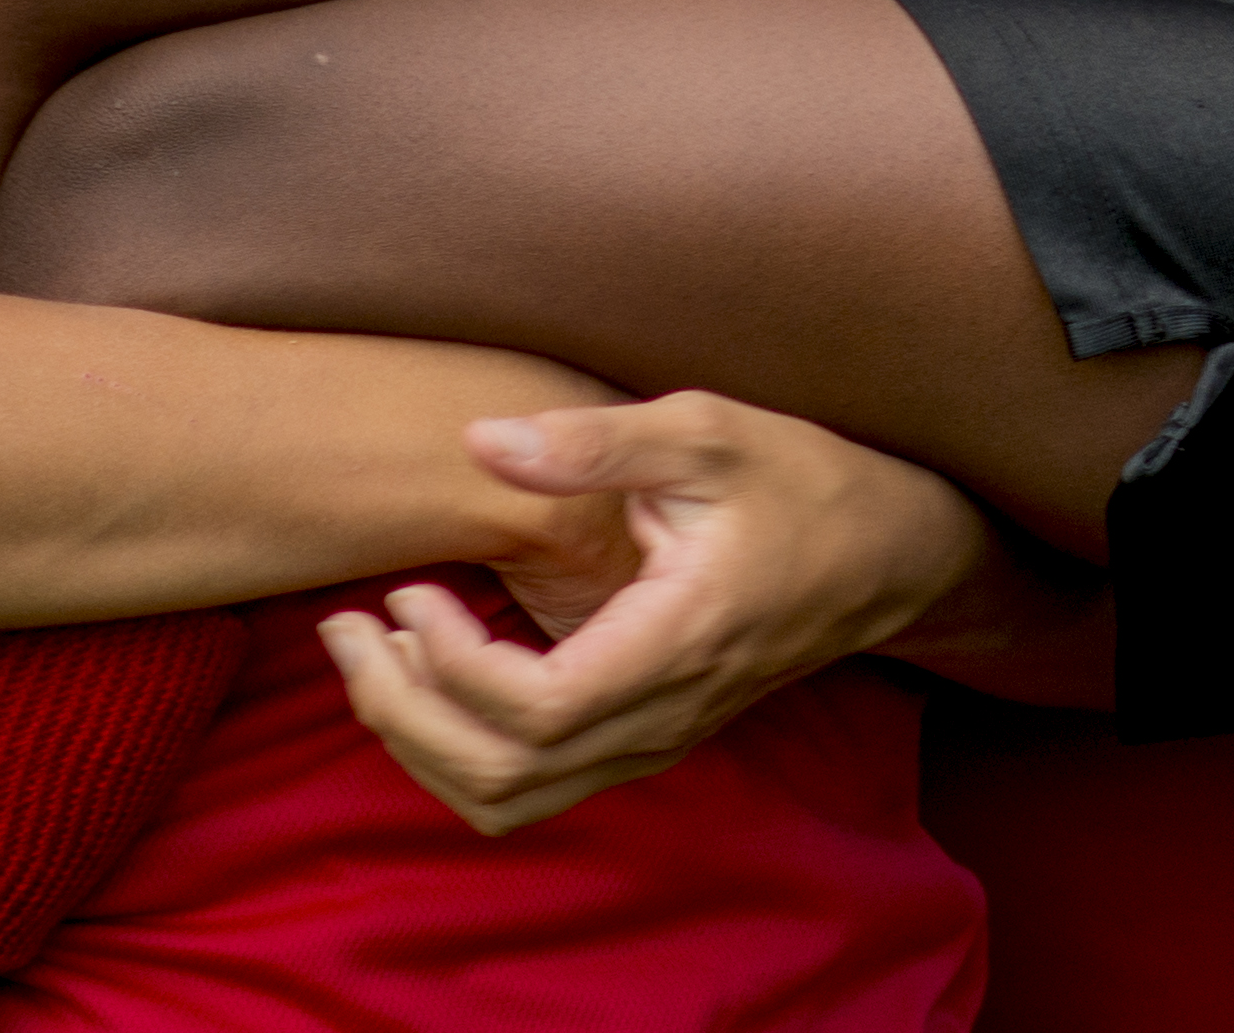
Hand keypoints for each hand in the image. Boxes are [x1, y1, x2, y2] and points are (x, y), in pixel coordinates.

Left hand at [319, 391, 984, 836]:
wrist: (885, 550)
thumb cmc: (800, 480)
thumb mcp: (706, 431)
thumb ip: (593, 441)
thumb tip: (481, 440)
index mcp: (675, 643)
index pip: (534, 712)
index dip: (449, 668)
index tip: (411, 590)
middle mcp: (660, 717)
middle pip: (498, 778)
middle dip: (399, 715)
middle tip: (349, 628)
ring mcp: (652, 741)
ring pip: (506, 802)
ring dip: (421, 743)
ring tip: (376, 655)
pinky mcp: (642, 740)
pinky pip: (530, 788)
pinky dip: (461, 751)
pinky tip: (437, 673)